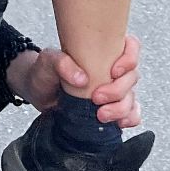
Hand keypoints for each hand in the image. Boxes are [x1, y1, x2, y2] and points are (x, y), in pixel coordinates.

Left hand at [14, 33, 141, 127]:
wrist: (38, 93)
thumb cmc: (45, 72)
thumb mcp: (48, 61)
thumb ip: (61, 62)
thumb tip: (82, 78)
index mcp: (103, 51)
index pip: (131, 47)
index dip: (129, 59)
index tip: (113, 72)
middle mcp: (112, 70)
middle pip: (132, 77)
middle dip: (118, 91)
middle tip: (96, 98)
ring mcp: (113, 90)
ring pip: (131, 98)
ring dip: (121, 109)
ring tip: (101, 115)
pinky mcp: (111, 108)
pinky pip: (131, 113)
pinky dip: (130, 118)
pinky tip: (119, 123)